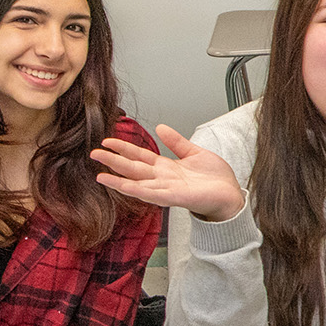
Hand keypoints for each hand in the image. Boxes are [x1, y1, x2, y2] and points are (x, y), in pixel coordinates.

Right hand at [92, 125, 245, 222]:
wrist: (231, 194)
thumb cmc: (215, 178)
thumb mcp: (194, 153)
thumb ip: (176, 142)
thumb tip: (160, 127)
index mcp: (166, 167)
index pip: (140, 155)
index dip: (123, 148)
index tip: (107, 141)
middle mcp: (163, 179)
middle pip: (133, 168)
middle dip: (114, 161)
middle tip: (94, 153)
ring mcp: (167, 189)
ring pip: (138, 183)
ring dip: (119, 180)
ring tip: (100, 175)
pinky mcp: (176, 198)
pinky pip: (153, 194)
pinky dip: (139, 190)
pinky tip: (126, 186)